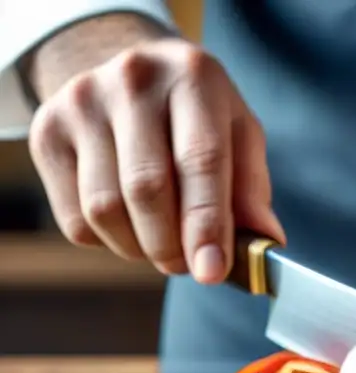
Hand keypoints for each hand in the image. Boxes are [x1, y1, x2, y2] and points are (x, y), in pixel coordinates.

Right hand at [28, 36, 284, 281]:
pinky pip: (75, 219)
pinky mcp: (47, 132)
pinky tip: (129, 224)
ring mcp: (81, 103)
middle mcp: (132, 80)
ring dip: (140, 248)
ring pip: (105, 209)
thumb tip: (265, 243)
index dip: (206, 224)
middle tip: (190, 264)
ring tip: (162, 243)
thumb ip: (252, 191)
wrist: (133, 75)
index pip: (200, 160)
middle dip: (172, 246)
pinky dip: (107, 241)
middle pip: (147, 190)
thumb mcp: (240, 137)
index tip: (212, 271)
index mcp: (194, 79)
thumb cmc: (198, 116)